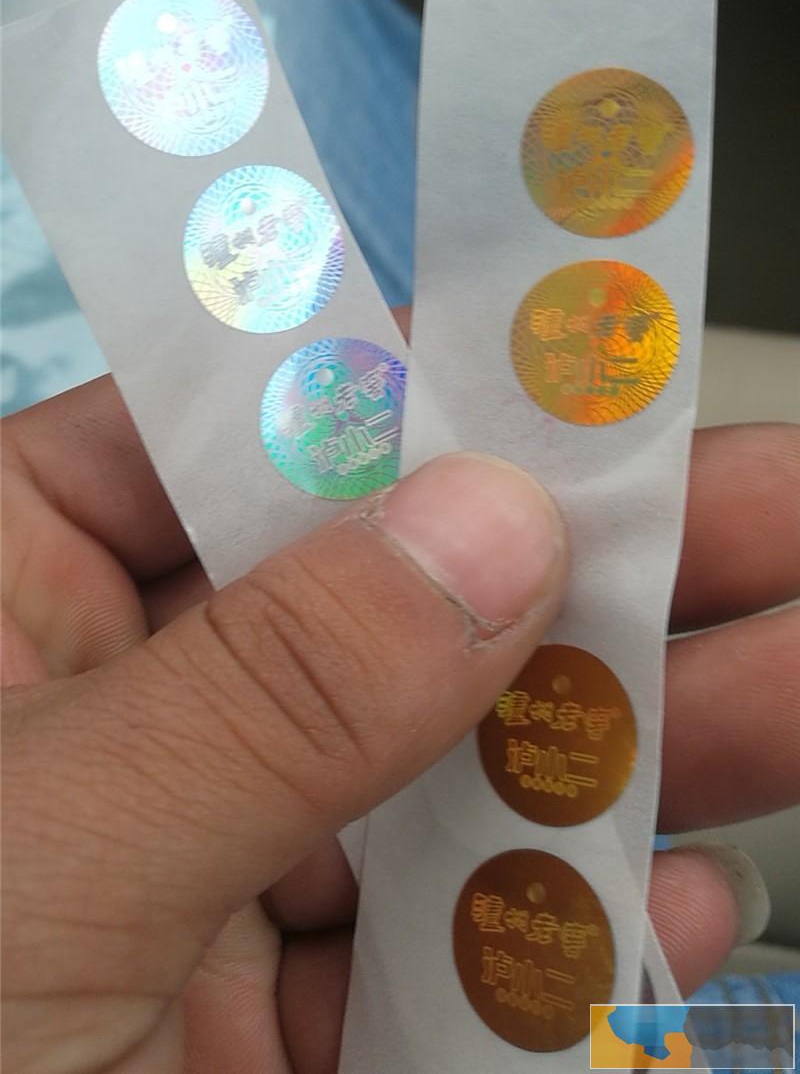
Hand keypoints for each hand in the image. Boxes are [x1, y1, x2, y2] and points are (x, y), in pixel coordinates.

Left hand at [2, 359, 797, 1073]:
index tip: (576, 360)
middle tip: (761, 503)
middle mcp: (103, 729)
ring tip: (794, 674)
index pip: (216, 448)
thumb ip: (265, 695)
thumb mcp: (37, 864)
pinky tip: (684, 908)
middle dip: (576, 565)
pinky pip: (422, 974)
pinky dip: (551, 948)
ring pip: (426, 790)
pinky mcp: (246, 1051)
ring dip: (616, 748)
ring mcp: (183, 894)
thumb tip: (485, 523)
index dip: (401, 390)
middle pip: (371, 607)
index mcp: (1, 607)